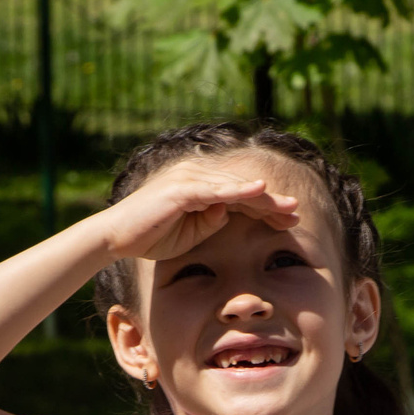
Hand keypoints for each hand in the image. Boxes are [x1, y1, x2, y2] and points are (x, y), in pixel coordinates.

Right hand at [94, 167, 300, 263]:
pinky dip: (239, 190)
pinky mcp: (182, 189)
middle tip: (297, 213)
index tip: (289, 220)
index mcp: (200, 186)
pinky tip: (259, 192)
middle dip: (271, 202)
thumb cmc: (151, 236)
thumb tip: (230, 213)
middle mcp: (197, 176)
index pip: (240, 195)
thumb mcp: (190, 233)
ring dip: (264, 197)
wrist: (116, 237)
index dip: (266, 207)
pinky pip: (217, 189)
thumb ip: (212, 221)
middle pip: (243, 188)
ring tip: (288, 207)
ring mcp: (189, 180)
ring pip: (235, 187)